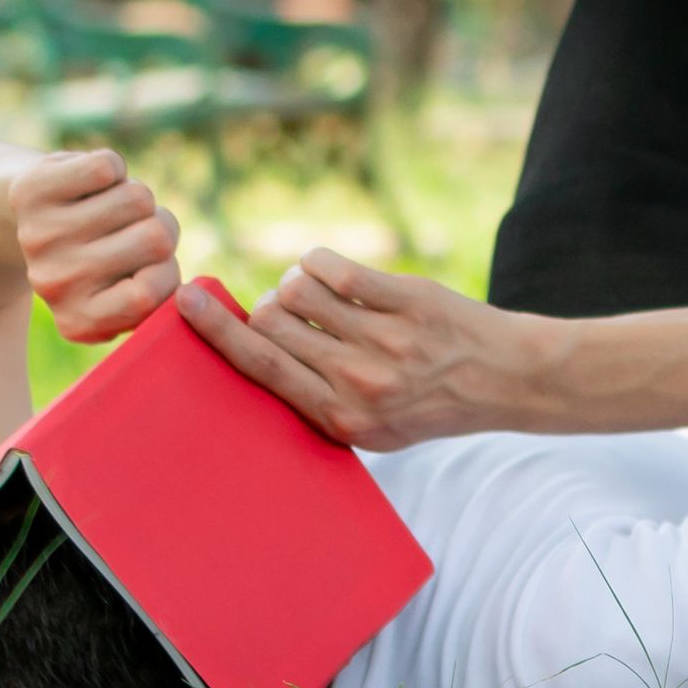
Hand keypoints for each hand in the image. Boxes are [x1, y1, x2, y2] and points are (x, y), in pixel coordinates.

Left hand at [9, 149, 182, 344]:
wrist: (35, 218)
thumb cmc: (107, 257)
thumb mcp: (133, 291)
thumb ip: (161, 294)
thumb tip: (166, 287)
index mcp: (81, 323)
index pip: (151, 295)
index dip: (167, 270)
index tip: (152, 265)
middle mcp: (53, 285)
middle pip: (155, 238)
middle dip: (158, 225)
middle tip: (131, 229)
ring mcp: (37, 238)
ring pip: (136, 198)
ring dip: (134, 194)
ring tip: (109, 206)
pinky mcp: (29, 193)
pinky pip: (107, 167)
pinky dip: (114, 168)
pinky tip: (91, 184)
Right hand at [186, 249, 526, 447]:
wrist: (502, 380)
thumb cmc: (424, 404)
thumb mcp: (368, 426)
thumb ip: (311, 395)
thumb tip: (248, 342)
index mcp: (340, 418)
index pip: (260, 366)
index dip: (216, 331)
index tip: (185, 300)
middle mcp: (360, 381)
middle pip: (271, 320)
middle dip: (268, 309)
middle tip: (292, 315)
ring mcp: (385, 339)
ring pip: (298, 289)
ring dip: (295, 283)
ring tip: (317, 296)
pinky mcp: (407, 299)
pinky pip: (333, 266)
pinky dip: (318, 262)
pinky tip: (331, 274)